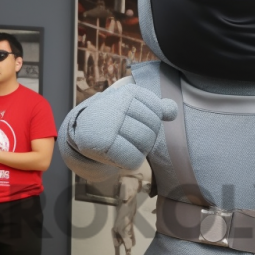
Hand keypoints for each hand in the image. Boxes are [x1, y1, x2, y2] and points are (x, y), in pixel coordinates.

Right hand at [60, 83, 176, 170]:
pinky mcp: (104, 144)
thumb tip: (173, 111)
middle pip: (153, 129)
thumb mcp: (133, 107)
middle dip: (145, 138)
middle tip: (127, 136)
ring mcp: (111, 123)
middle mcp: (119, 104)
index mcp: (129, 92)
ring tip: (122, 144)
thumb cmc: (114, 119)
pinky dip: (129, 162)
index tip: (132, 120)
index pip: (157, 111)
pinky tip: (118, 155)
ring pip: (145, 144)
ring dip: (137, 150)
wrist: (82, 132)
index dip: (149, 122)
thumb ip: (155, 108)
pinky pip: (134, 160)